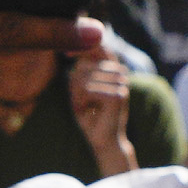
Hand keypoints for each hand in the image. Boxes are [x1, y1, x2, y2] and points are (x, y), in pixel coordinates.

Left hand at [68, 44, 140, 173]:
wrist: (103, 141)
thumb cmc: (90, 114)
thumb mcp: (80, 88)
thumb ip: (79, 70)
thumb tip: (71, 49)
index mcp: (112, 68)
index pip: (98, 46)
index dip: (81, 47)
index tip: (66, 54)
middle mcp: (120, 73)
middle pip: (84, 65)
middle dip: (74, 84)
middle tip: (81, 102)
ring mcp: (121, 83)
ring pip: (84, 78)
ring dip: (77, 95)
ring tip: (86, 107)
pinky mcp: (118, 95)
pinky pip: (88, 90)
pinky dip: (81, 102)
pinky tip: (89, 111)